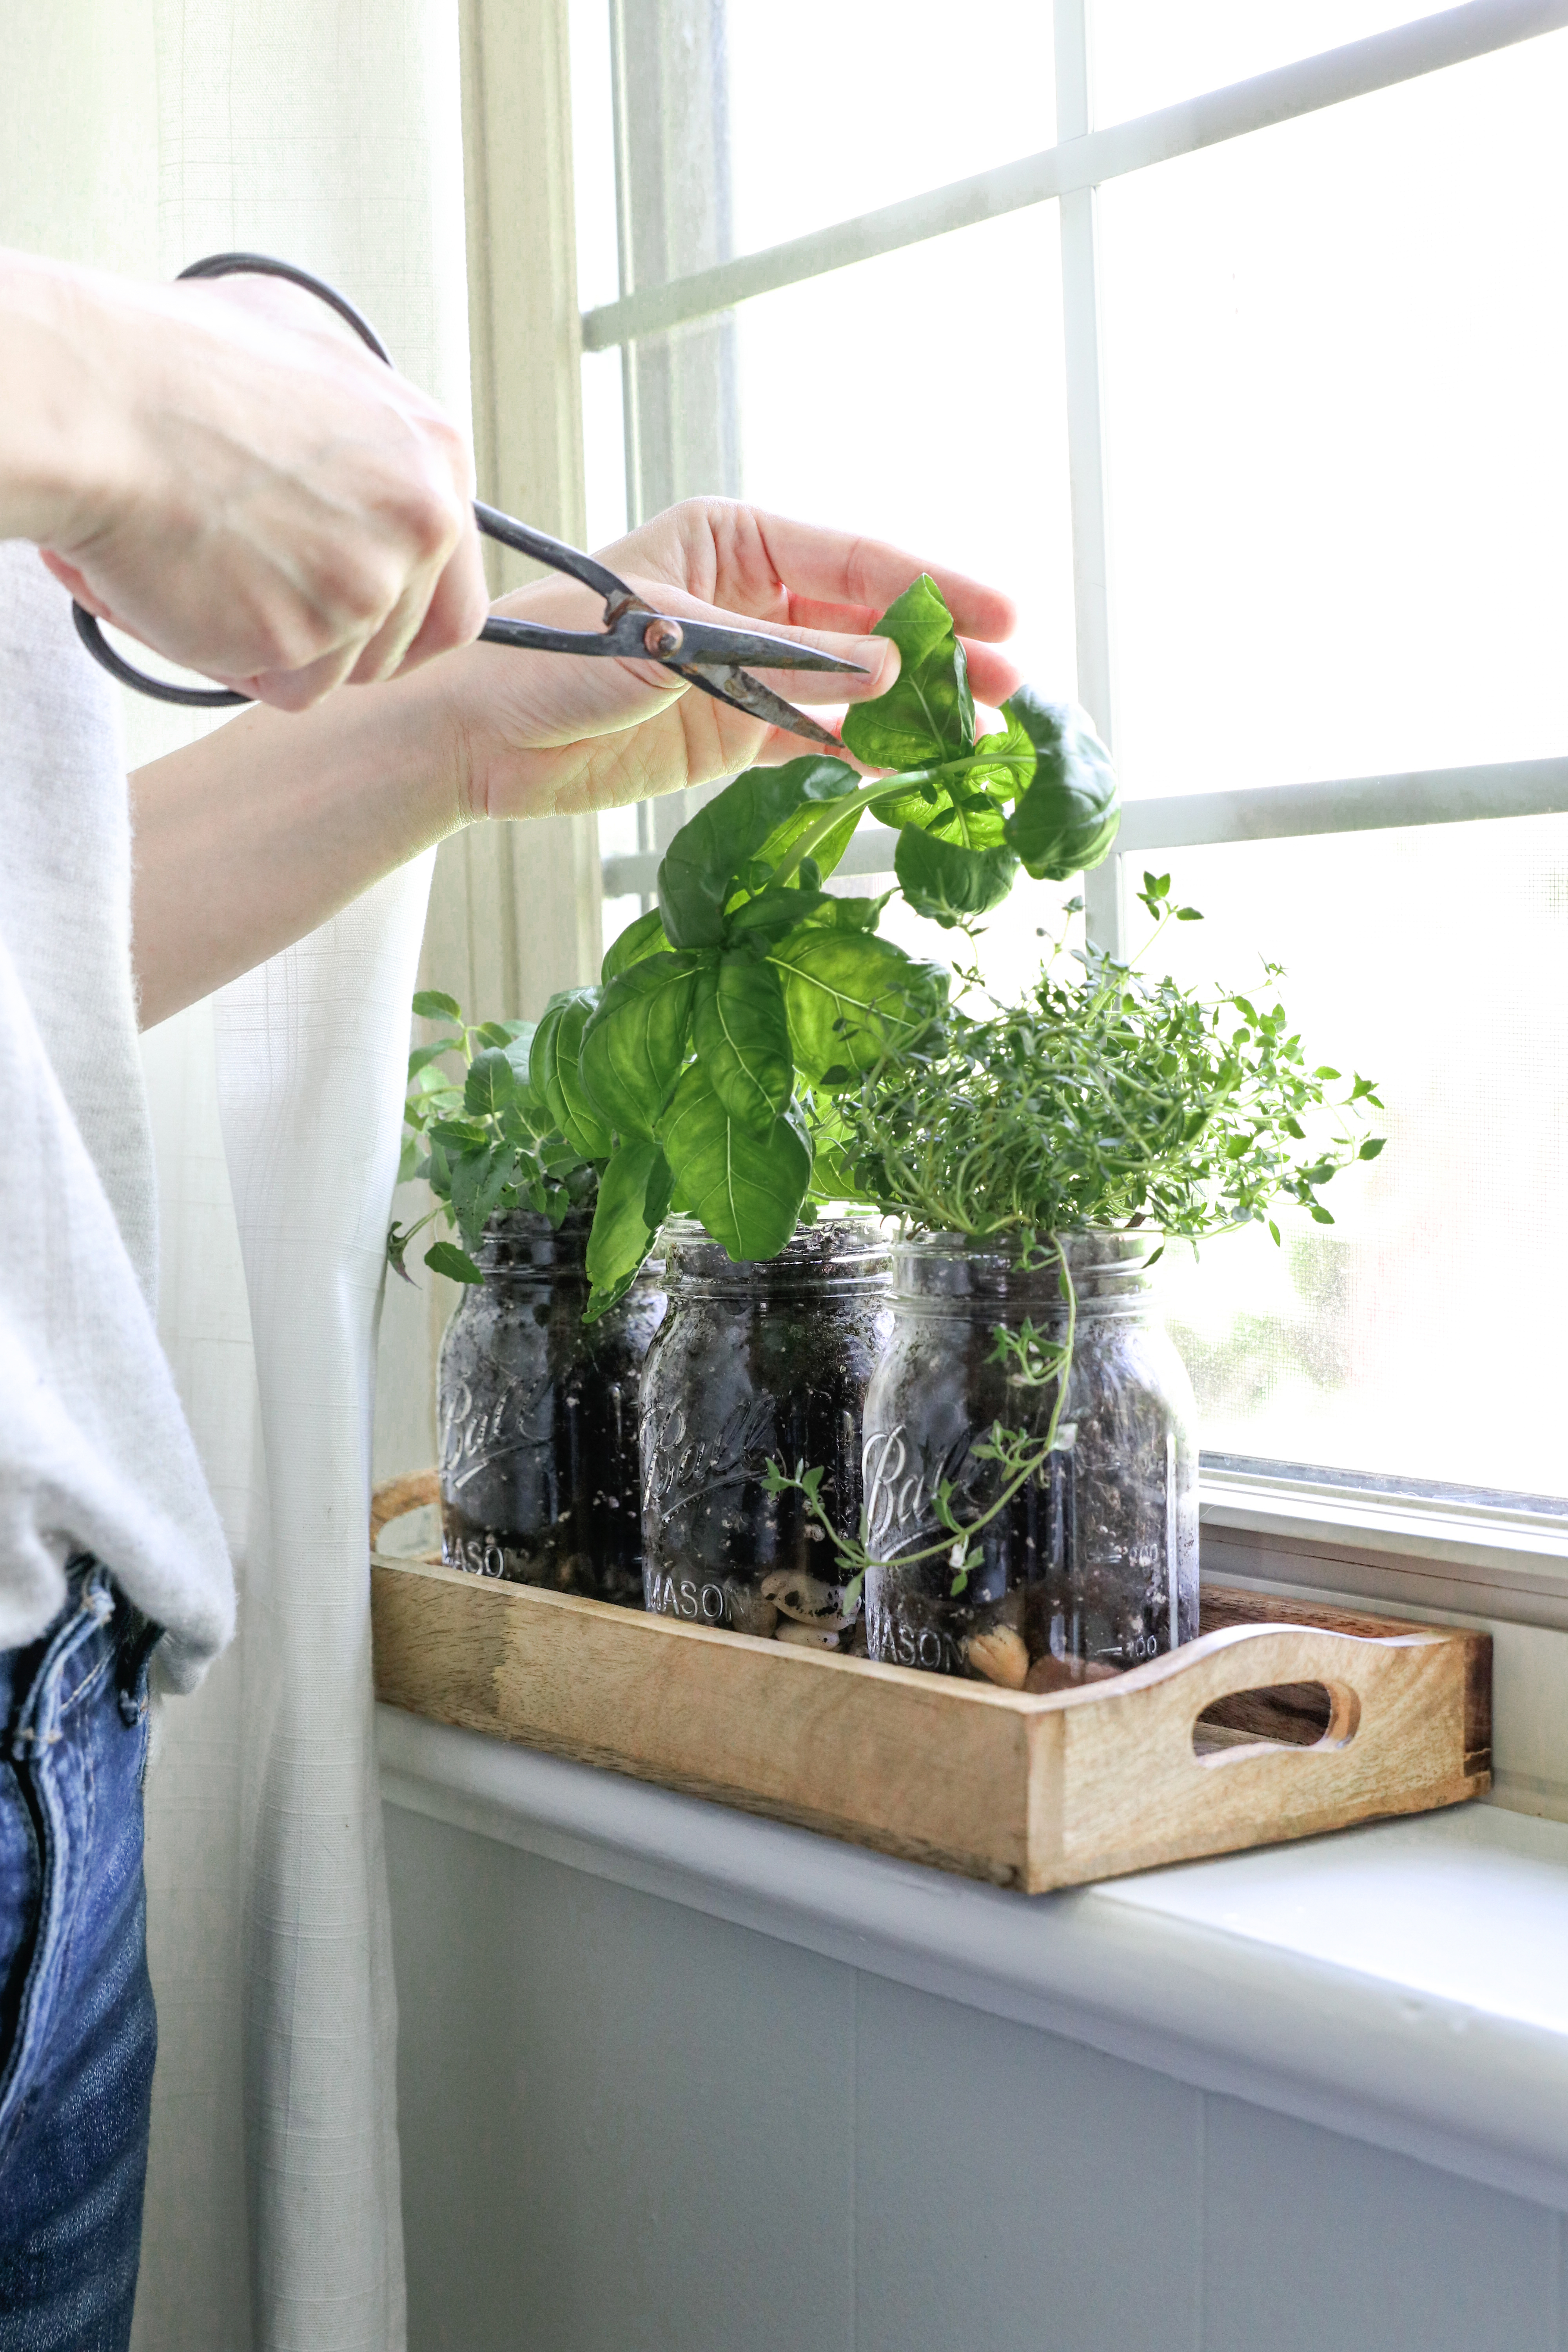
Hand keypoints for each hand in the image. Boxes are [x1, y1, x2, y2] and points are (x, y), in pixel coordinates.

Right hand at [7, 252, 488, 709]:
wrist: (95, 404)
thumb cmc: (174, 364)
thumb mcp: (302, 349)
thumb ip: (357, 426)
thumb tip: (358, 457)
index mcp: (432, 455)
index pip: (455, 584)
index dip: (403, 614)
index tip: (361, 617)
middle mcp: (419, 523)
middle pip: (402, 640)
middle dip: (338, 638)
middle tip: (268, 597)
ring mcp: (366, 586)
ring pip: (338, 668)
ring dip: (277, 643)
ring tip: (208, 569)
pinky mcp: (303, 639)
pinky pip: (281, 684)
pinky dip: (233, 658)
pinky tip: (186, 592)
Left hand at [429, 498, 1021, 821]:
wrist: (474, 733)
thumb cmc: (545, 657)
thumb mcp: (664, 644)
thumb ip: (773, 660)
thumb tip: (880, 671)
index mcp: (734, 541)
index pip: (853, 560)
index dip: (931, 586)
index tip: (999, 613)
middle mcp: (752, 597)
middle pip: (869, 620)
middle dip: (940, 649)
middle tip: (1009, 684)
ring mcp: (750, 666)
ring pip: (855, 681)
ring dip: (915, 704)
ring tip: (979, 732)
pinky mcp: (735, 729)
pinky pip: (819, 736)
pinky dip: (864, 750)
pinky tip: (912, 765)